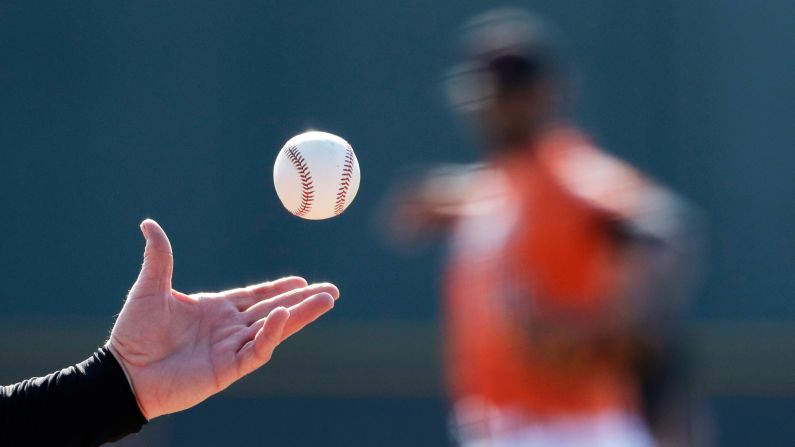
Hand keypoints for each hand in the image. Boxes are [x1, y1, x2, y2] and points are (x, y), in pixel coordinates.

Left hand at [107, 219, 338, 419]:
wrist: (124, 374)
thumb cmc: (133, 334)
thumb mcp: (150, 288)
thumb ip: (160, 257)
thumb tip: (149, 223)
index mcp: (215, 309)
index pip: (256, 296)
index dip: (280, 288)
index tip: (302, 280)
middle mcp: (229, 328)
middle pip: (275, 309)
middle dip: (304, 299)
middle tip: (332, 291)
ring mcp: (231, 348)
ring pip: (275, 328)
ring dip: (301, 314)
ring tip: (327, 301)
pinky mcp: (229, 369)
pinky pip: (258, 350)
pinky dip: (273, 333)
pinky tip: (284, 316)